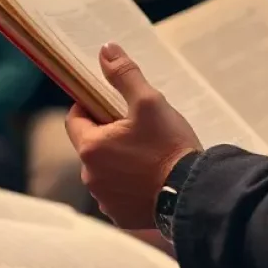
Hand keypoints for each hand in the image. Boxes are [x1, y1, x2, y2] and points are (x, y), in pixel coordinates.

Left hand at [66, 43, 202, 228]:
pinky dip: (130, 185)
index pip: (75, 119)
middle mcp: (90, 177)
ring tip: (149, 154)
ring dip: (119, 161)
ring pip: (106, 171)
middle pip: (92, 146)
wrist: (193, 193)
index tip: (110, 102)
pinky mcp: (121, 217)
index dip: (90, 106)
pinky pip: (118, 194)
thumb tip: (106, 50)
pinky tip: (152, 177)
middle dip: (109, 134)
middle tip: (138, 127)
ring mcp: (105, 200)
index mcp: (91, 147)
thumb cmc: (169, 145)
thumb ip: (124, 75)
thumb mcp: (149, 102)